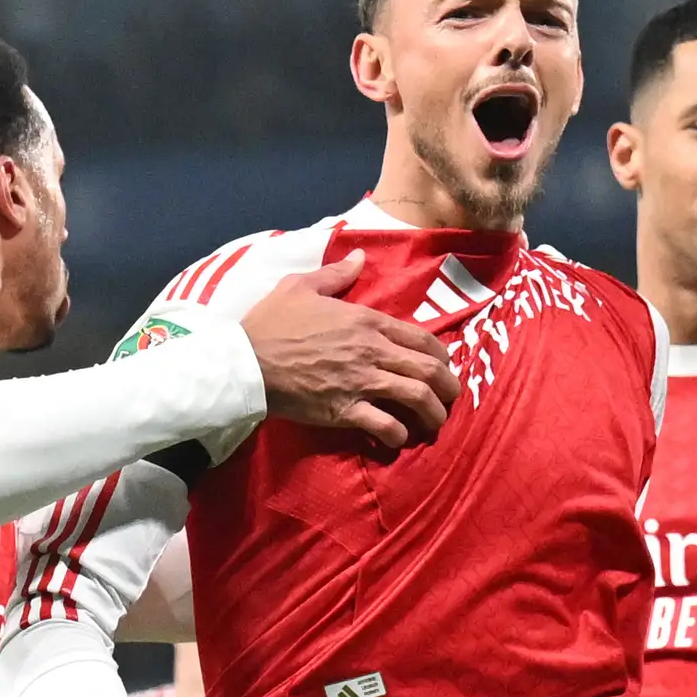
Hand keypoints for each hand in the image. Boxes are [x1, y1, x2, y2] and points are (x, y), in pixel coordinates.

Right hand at [241, 253, 460, 453]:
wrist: (246, 362)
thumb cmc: (271, 323)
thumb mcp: (301, 285)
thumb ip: (336, 274)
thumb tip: (359, 257)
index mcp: (366, 320)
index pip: (420, 337)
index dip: (441, 354)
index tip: (444, 365)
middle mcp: (371, 351)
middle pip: (428, 369)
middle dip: (448, 386)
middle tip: (451, 398)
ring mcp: (361, 382)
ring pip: (416, 397)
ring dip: (432, 413)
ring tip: (434, 423)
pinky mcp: (345, 410)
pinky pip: (385, 425)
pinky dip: (397, 435)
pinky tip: (398, 438)